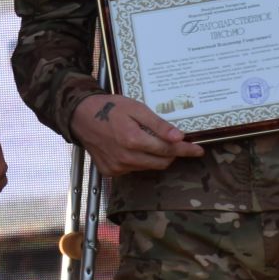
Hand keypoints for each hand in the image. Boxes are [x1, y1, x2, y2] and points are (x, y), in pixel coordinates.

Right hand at [70, 94, 205, 175]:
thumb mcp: (136, 108)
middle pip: (161, 163)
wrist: (80, 116)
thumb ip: (158, 124)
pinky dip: (138, 160)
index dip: (186, 150)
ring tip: (147, 141)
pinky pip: (133, 169)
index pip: (168, 149)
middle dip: (171, 153)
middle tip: (173, 142)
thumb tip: (179, 137)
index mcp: (133, 140)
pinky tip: (130, 147)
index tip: (198, 150)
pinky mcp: (110, 171)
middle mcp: (125, 158)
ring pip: (148, 167)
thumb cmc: (110, 108)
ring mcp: (117, 167)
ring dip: (154, 157)